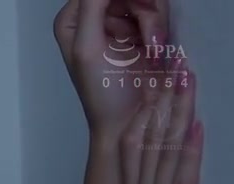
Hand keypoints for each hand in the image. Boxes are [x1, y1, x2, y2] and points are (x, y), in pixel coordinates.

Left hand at [54, 0, 170, 141]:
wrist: (130, 121)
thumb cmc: (104, 94)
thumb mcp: (89, 47)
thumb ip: (92, 6)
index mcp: (72, 19)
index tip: (140, 9)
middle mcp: (93, 16)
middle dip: (145, 9)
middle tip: (150, 38)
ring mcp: (119, 22)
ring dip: (155, 22)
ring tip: (153, 49)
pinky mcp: (140, 30)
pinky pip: (158, 12)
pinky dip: (160, 29)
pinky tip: (155, 49)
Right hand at [105, 59, 201, 183]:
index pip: (130, 153)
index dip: (140, 117)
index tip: (150, 88)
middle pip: (143, 146)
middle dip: (156, 105)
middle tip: (167, 70)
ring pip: (160, 158)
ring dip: (173, 119)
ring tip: (182, 85)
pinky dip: (188, 157)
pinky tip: (196, 131)